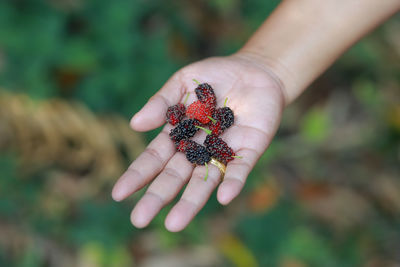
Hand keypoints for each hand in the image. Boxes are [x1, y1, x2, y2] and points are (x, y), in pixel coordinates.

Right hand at [111, 53, 285, 231]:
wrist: (255, 70)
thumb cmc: (215, 76)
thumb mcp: (184, 82)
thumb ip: (162, 102)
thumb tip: (135, 124)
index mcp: (179, 134)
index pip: (155, 158)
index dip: (138, 174)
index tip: (118, 194)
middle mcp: (199, 149)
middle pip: (176, 175)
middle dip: (157, 196)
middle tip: (139, 220)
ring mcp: (223, 151)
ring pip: (205, 180)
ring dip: (191, 201)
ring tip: (174, 224)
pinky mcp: (249, 149)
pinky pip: (240, 168)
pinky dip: (232, 182)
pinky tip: (224, 197)